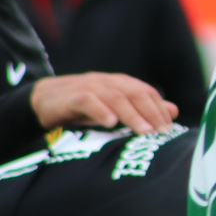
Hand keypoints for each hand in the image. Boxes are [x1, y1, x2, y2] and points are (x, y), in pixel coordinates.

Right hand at [29, 73, 175, 134]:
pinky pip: (87, 100)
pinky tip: (110, 123)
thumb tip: (173, 111)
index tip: (170, 130)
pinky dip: (100, 110)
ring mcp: (88, 87)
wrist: (42, 100)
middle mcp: (106, 82)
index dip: (159, 109)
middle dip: (151, 112)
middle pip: (134, 92)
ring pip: (115, 96)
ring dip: (131, 114)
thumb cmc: (82, 108)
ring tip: (144, 131)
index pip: (146, 92)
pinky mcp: (69, 96)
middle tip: (161, 133)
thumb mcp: (113, 109)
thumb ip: (142, 109)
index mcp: (119, 83)